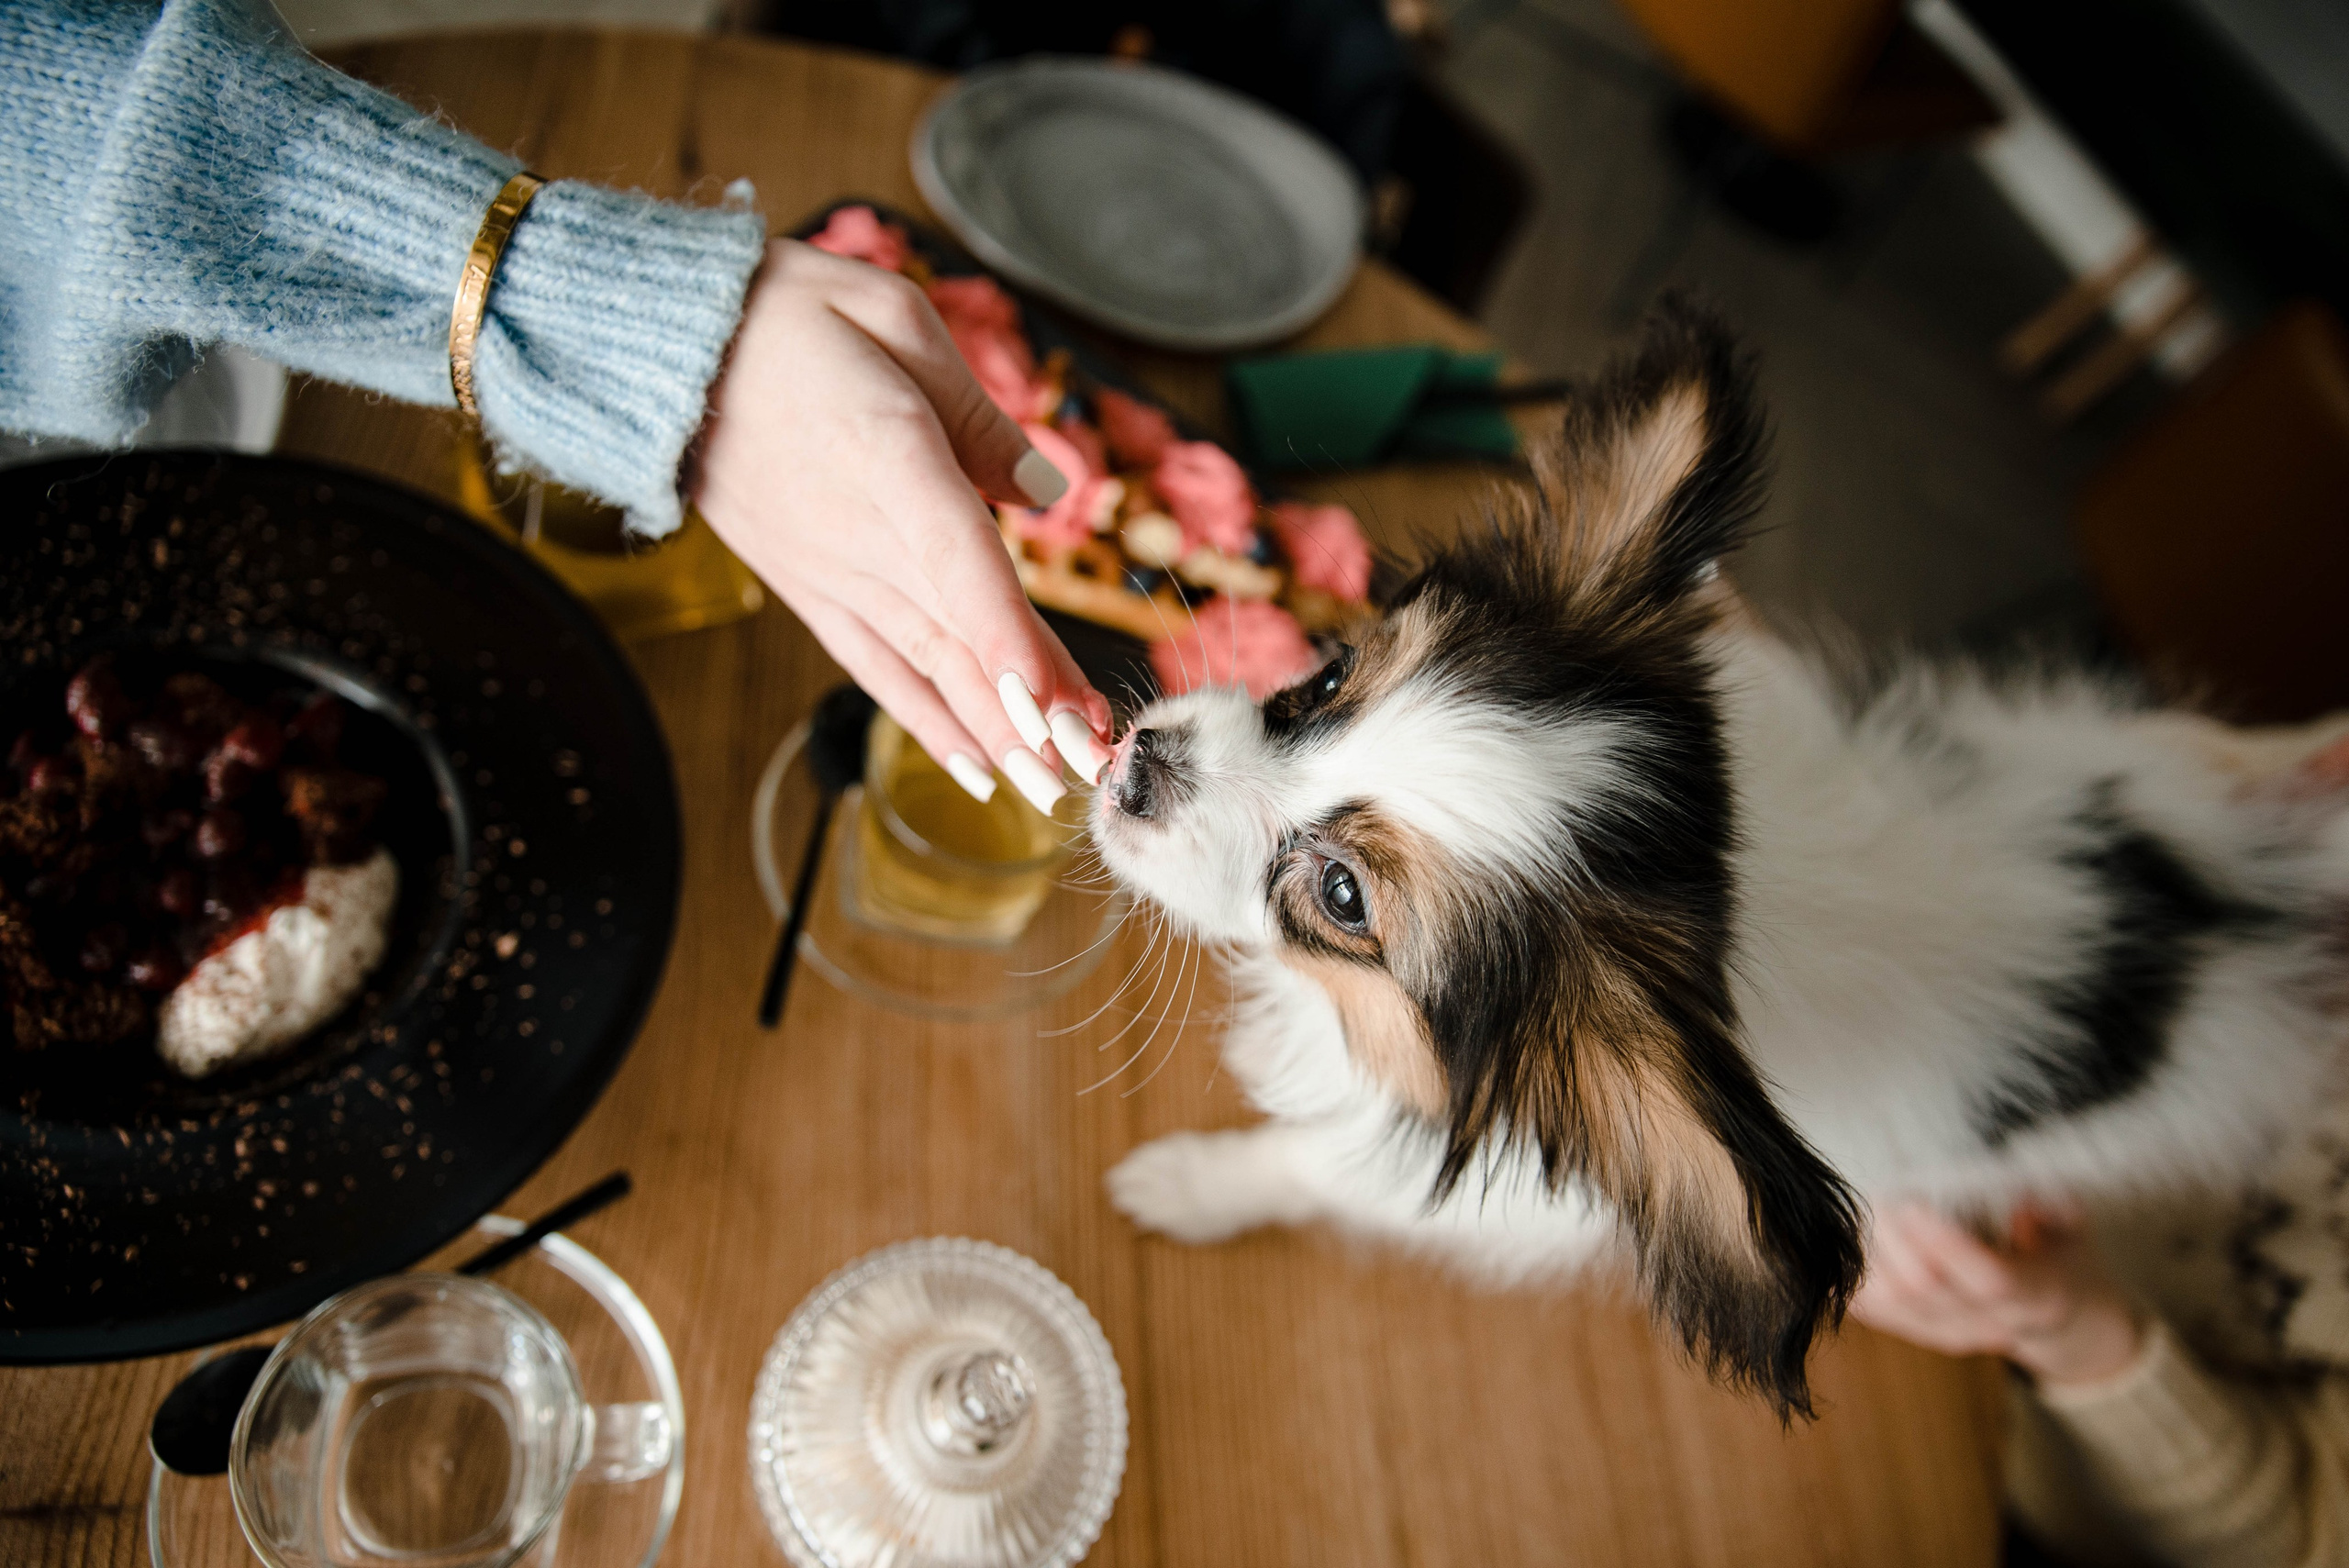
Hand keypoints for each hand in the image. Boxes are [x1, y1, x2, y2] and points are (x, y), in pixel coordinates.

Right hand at [690, 239, 1112, 811]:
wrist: (669, 348)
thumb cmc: (792, 318)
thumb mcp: (897, 319)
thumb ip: (979, 414)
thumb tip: (1050, 491)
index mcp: (887, 453)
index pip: (959, 563)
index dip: (1008, 639)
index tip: (1054, 706)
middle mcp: (860, 532)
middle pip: (961, 635)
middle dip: (1032, 710)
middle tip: (1098, 767)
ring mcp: (832, 572)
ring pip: (927, 666)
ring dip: (993, 731)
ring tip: (1055, 786)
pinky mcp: (811, 590)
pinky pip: (876, 669)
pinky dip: (926, 721)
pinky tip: (977, 769)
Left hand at [1853, 1201, 2146, 1388]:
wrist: (2057, 1317)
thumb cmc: (2061, 1257)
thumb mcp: (2075, 1229)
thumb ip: (2057, 1210)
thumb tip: (2021, 1200)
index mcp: (2037, 1297)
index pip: (1990, 1281)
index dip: (1949, 1245)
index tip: (1917, 1203)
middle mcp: (1992, 1326)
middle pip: (1926, 1290)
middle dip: (1893, 1237)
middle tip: (1880, 1192)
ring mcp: (1952, 1336)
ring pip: (1892, 1304)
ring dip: (1866, 1255)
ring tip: (1862, 1211)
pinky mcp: (1921, 1334)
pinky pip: (1875, 1312)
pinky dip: (1853, 1278)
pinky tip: (1845, 1244)